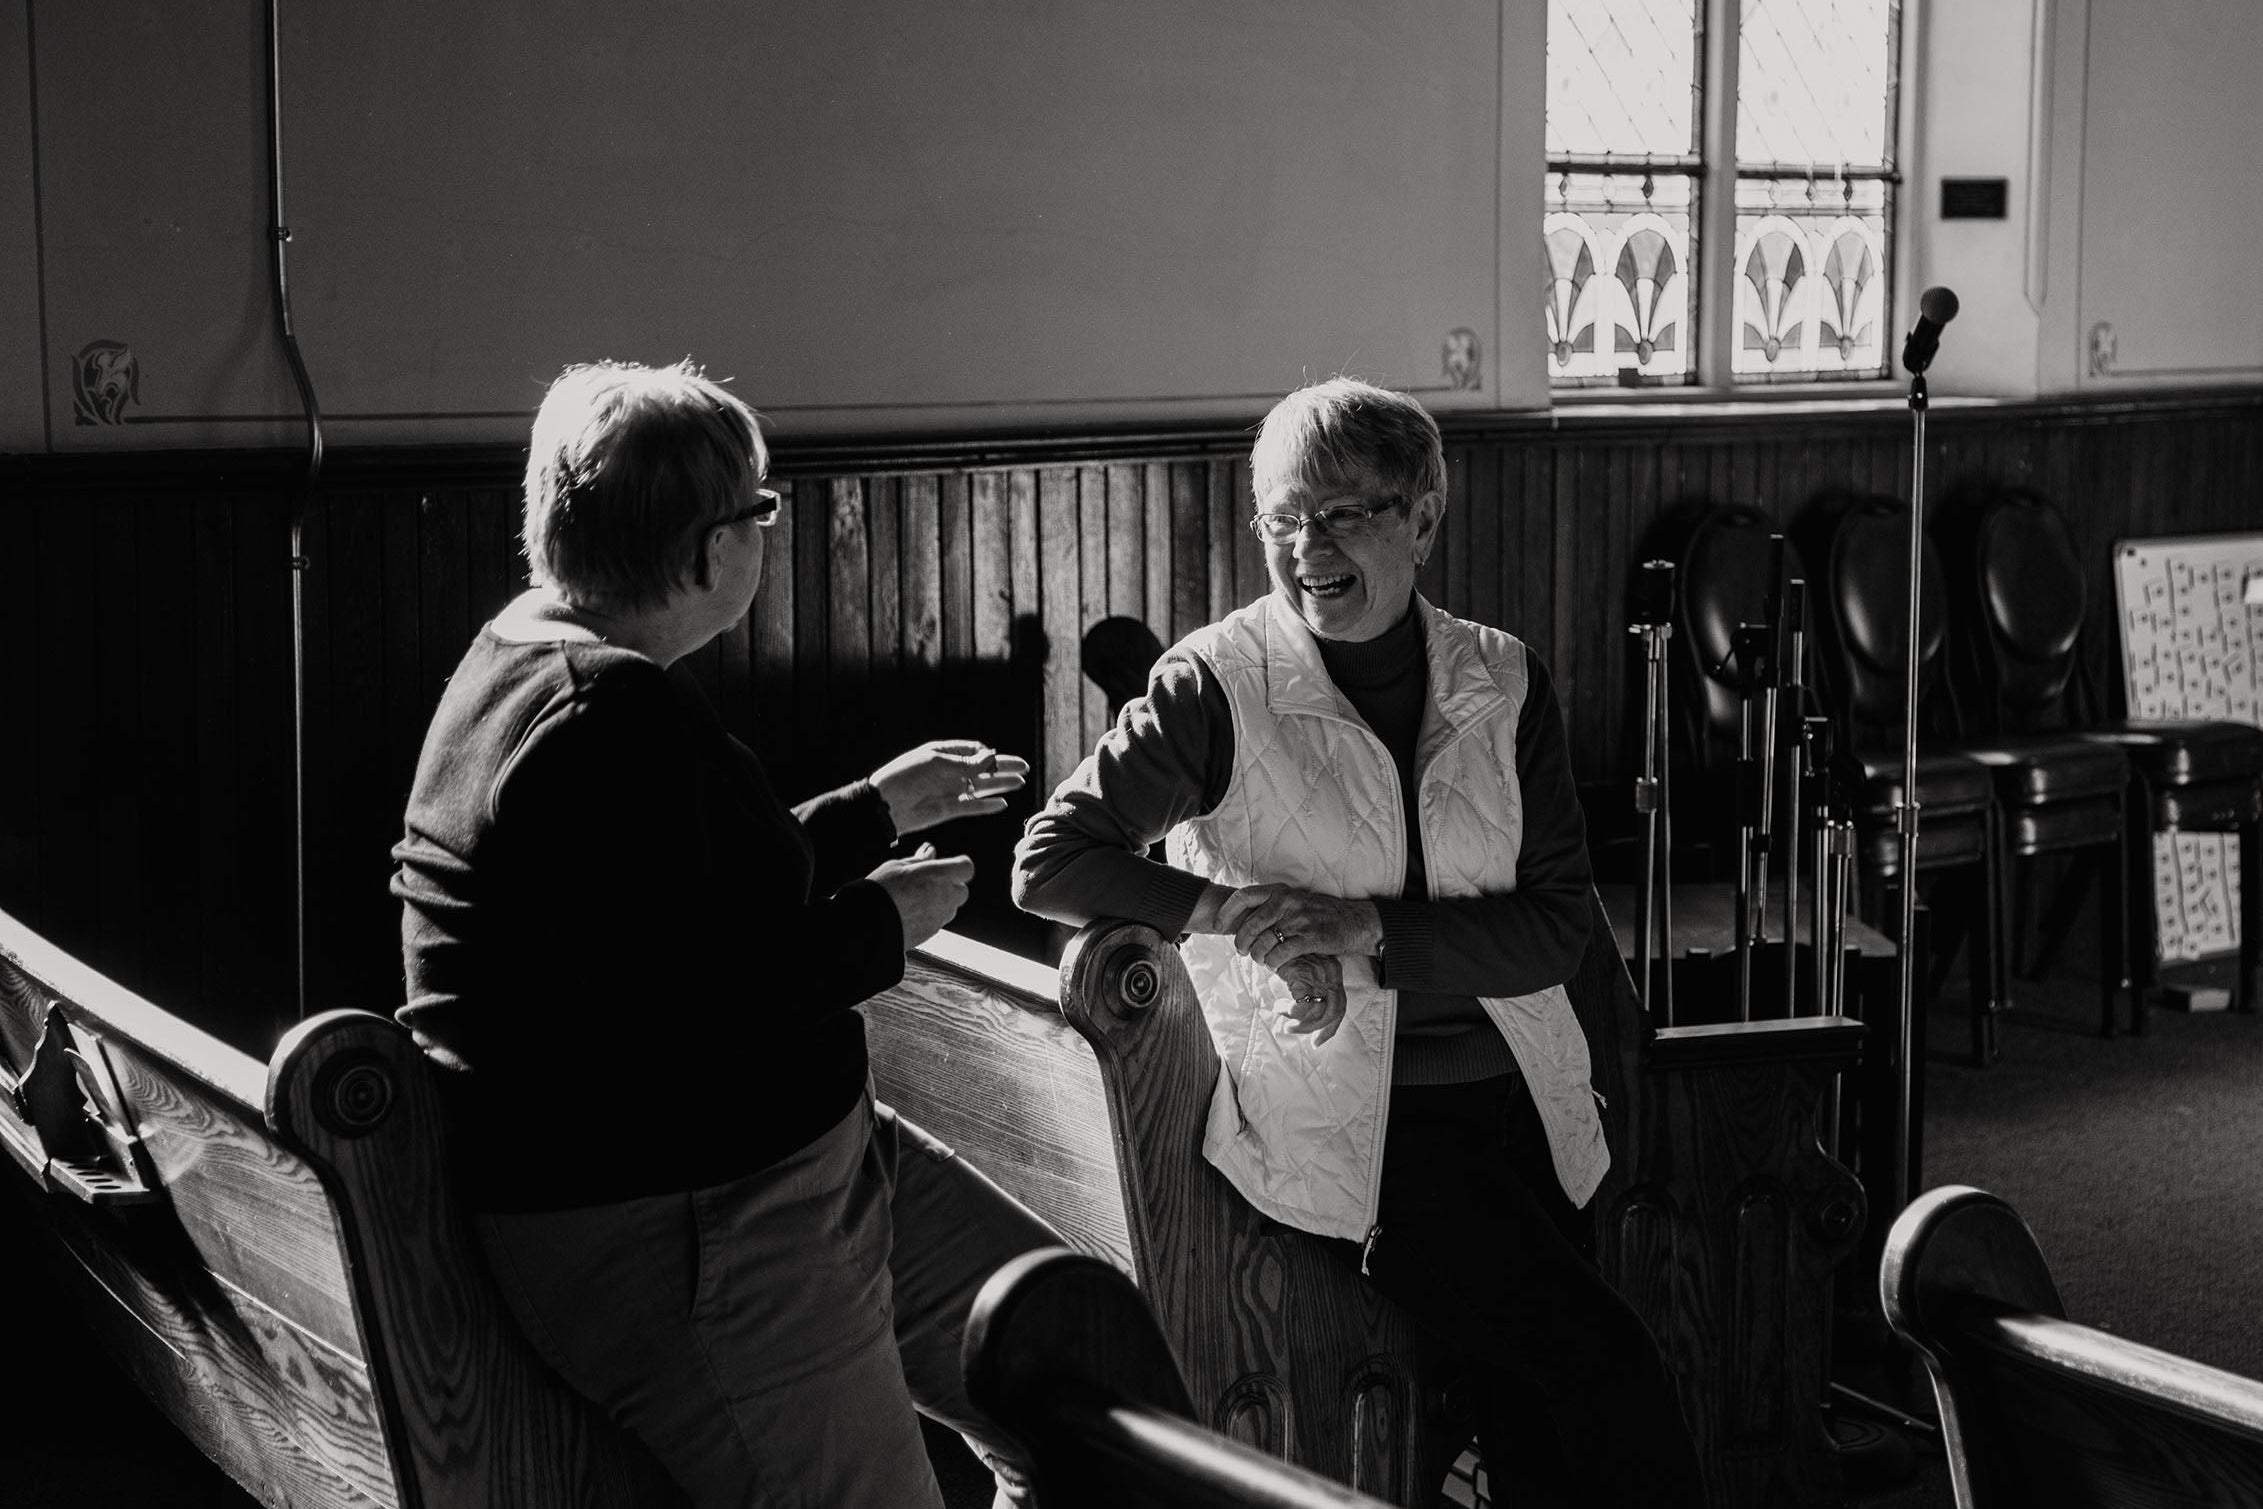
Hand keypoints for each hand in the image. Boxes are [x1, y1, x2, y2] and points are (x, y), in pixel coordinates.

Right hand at [868, 844, 975, 948]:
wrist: (869, 924)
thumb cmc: (881, 891)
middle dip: (950, 886)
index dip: (958, 865)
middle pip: (961, 890)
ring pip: (950, 908)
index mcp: (939, 875)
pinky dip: (929, 916)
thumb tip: (929, 853)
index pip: (965, 867)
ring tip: (914, 898)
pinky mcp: (931, 933)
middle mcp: (945, 897)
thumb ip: (919, 860)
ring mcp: (939, 917)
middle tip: (928, 882)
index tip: (947, 864)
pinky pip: (937, 921)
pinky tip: (910, 912)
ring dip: (940, 902)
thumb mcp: (897, 866)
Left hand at [871, 740, 1029, 836]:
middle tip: (1024, 769)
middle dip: (1002, 768)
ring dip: (999, 785)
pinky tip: (1002, 804)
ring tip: (1019, 784)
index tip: (1000, 759)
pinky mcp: (948, 809)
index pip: (974, 751)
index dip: (989, 755)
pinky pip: (972, 806)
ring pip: (980, 787)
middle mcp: (949, 771)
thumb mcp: (935, 763)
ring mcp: (949, 790)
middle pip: (982, 769)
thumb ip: (965, 764)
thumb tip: (991, 757)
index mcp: (943, 753)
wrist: (884, 806)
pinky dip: (987, 805)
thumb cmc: (905, 776)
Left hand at [1216, 885, 1383, 972]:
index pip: (1243, 896)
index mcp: (1280, 890)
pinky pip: (1281, 954)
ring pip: (1263, 942)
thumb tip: (1239, 919)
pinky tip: (1276, 964)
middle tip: (1241, 951)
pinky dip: (1273, 963)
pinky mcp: (1311, 938)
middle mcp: (1288, 901)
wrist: (1353, 921)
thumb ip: (1270, 906)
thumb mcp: (1293, 901)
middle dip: (1240, 942)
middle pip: (1250, 924)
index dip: (1226, 912)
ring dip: (1257, 955)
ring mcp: (1299, 919)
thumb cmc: (1318, 913)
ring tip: (1261, 959)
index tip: (1217, 925)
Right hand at [1275, 953, 1346, 1045]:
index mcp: (1334, 973)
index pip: (1340, 1006)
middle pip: (1334, 1012)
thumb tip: (1302, 1014)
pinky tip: (1278, 1008)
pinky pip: (1301, 1007)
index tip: (1317, 1041)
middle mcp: (1331, 974)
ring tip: (1285, 1024)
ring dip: (1300, 1025)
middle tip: (1306, 1037)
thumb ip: (1307, 987)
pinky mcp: (1303, 976)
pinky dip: (1289, 1013)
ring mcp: (1318, 975)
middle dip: (1319, 1030)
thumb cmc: (1285, 952)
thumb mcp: (1302, 970)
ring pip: (1318, 1013)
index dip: (1330, 1027)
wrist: (1274, 931)